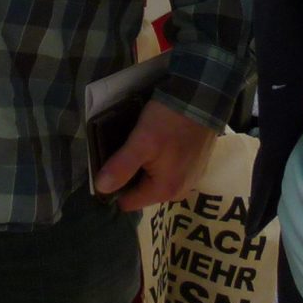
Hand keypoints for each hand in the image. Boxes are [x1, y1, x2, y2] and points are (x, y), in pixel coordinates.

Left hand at [92, 100, 217, 211]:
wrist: (202, 99)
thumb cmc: (169, 121)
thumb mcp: (141, 141)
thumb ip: (121, 167)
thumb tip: (101, 188)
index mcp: (165, 191)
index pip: (128, 202)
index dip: (114, 187)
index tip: (109, 166)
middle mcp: (180, 192)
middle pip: (142, 192)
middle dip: (131, 176)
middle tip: (124, 152)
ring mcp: (190, 179)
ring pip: (155, 180)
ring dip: (146, 167)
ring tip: (140, 146)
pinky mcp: (195, 166)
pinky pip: (169, 171)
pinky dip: (161, 161)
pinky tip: (158, 144)